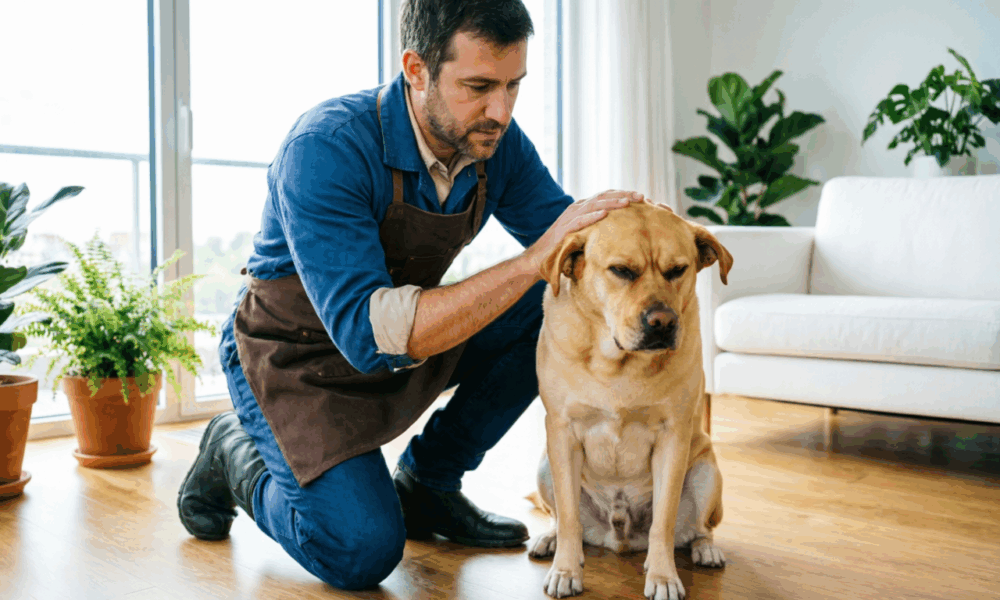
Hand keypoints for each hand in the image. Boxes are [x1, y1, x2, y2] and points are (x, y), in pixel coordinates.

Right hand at [525, 190, 649, 276]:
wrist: (538, 260)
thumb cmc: (563, 250)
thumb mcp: (584, 236)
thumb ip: (598, 231)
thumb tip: (622, 234)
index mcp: (583, 209)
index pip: (607, 197)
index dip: (624, 196)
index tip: (643, 198)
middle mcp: (577, 208)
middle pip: (604, 196)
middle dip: (624, 195)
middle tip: (642, 196)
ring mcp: (570, 217)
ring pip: (594, 204)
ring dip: (612, 202)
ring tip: (628, 202)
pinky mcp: (564, 229)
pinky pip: (580, 220)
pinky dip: (592, 215)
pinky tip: (605, 214)